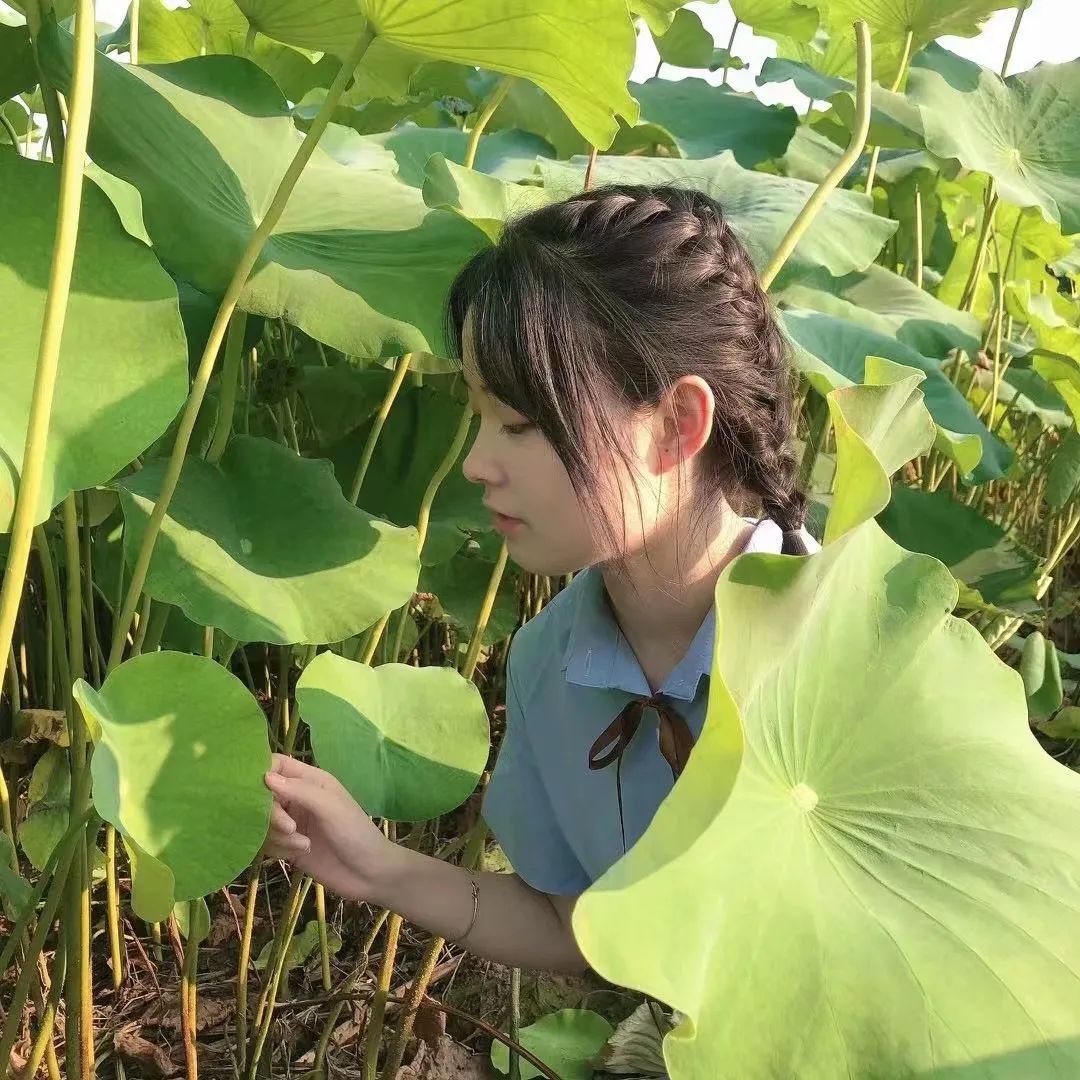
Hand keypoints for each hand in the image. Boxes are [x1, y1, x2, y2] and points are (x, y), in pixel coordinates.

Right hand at [262, 753, 397, 901]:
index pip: (276, 765)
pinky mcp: (288, 846)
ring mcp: (292, 823)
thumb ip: (300, 790)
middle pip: (263, 796)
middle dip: (272, 814)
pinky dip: (279, 848)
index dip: (261, 772)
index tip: (253, 789)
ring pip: (264, 822)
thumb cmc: (355, 833)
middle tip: (290, 827)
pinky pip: (267, 843)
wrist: (368, 874)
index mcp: (311, 781)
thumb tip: (265, 776)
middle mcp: (298, 799)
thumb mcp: (330, 807)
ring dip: (279, 835)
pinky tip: (301, 853)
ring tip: (304, 844)